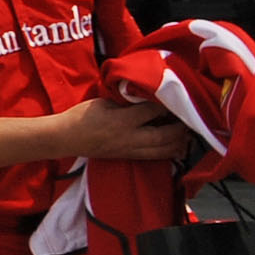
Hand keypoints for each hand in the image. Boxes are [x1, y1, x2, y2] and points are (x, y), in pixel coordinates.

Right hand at [62, 97, 186, 160]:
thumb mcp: (103, 102)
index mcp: (122, 120)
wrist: (66, 138)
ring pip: (164, 150)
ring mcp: (131, 149)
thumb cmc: (81, 116)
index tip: (174, 98)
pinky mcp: (129, 156)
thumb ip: (125, 102)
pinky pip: (155, 157)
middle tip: (188, 119)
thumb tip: (143, 98)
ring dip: (179, 143)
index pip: (152, 111)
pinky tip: (175, 147)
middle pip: (165, 135)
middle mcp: (130, 137)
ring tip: (187, 134)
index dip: (166, 105)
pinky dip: (169, 152)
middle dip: (180, 128)